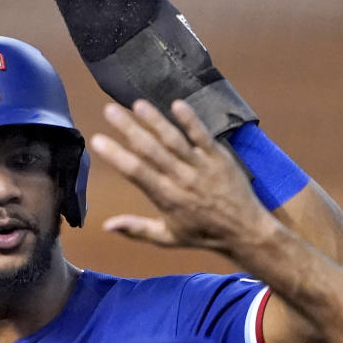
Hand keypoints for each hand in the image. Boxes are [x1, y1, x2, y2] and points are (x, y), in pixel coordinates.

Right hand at [90, 99, 277, 251]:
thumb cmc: (203, 234)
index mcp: (166, 197)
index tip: (97, 140)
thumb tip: (107, 225)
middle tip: (109, 110)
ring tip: (137, 104)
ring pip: (173, 139)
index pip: (136, 172)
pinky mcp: (219, 156)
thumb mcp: (168, 238)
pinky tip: (176, 104)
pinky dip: (190, 120)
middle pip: (150, 150)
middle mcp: (181, 179)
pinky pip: (202, 136)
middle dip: (128, 129)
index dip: (116, 155)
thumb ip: (136, 229)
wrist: (245, 231)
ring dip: (154, 120)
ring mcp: (200, 166)